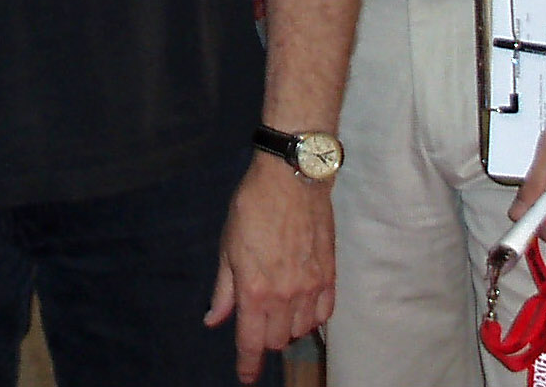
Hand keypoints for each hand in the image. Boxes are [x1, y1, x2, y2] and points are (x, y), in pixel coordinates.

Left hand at [203, 157, 333, 382]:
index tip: (246, 376)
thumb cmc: (252, 208)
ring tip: (279, 314)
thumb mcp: (227, 248)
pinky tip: (303, 308)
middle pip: (278, 340)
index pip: (251, 342)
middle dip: (265, 341)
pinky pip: (324, 313)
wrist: (292, 178)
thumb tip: (214, 320)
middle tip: (257, 326)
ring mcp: (311, 287)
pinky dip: (312, 317)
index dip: (247, 364)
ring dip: (289, 330)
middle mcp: (285, 296)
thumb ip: (223, 290)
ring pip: (302, 330)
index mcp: (254, 290)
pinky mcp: (330, 275)